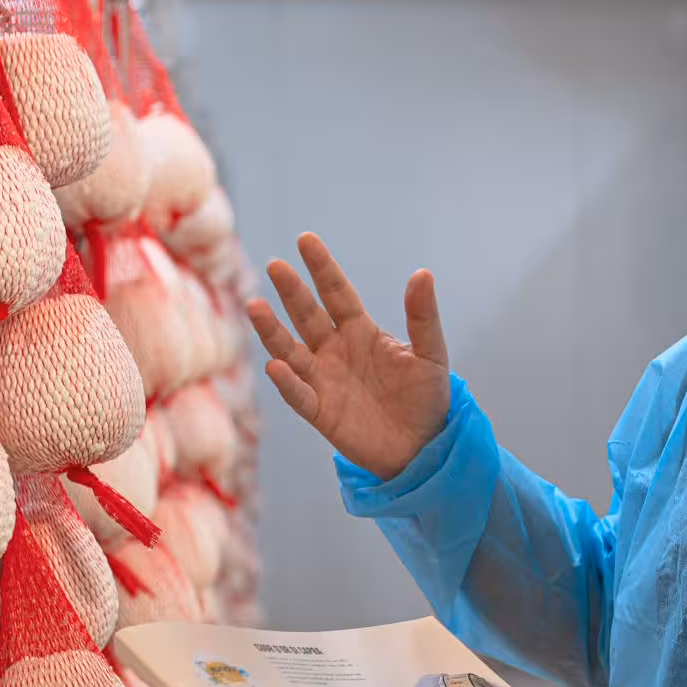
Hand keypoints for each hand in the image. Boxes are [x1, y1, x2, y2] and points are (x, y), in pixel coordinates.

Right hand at [246, 233, 451, 479]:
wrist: (424, 447)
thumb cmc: (426, 398)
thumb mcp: (431, 353)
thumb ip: (423, 316)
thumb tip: (422, 273)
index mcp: (360, 331)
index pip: (337, 293)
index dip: (322, 268)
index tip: (306, 239)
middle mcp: (335, 351)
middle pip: (308, 316)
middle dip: (292, 291)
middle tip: (276, 265)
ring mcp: (324, 381)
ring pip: (291, 351)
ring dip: (272, 331)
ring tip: (255, 305)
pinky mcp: (320, 413)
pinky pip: (299, 395)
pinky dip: (287, 382)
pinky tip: (275, 366)